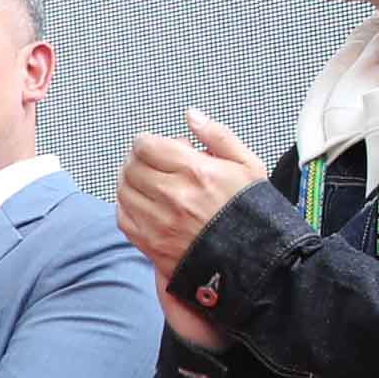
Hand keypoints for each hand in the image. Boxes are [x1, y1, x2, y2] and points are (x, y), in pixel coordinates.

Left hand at [117, 110, 266, 278]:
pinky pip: (123, 217)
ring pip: (123, 190)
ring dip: (129, 181)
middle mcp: (174, 196)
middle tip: (148, 161)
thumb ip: (218, 135)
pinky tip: (142, 203)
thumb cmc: (253, 214)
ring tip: (145, 181)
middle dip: (137, 159)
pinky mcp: (152, 244)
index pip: (146, 146)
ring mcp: (159, 222)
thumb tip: (192, 115)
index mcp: (196, 172)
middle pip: (131, 166)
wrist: (255, 262)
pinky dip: (126, 205)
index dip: (146, 141)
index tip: (153, 144)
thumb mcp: (248, 165)